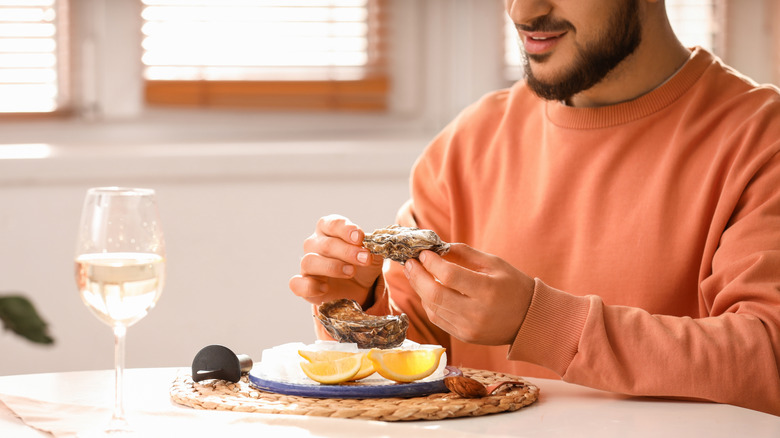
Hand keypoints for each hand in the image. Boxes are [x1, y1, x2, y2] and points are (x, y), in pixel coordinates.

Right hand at [289, 215, 383, 305]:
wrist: (361, 288)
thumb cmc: (363, 264)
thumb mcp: (372, 253)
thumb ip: (372, 247)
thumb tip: (373, 244)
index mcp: (329, 230)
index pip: (332, 224)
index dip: (345, 229)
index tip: (360, 238)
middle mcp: (315, 244)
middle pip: (325, 244)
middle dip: (347, 251)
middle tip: (364, 259)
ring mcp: (308, 265)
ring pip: (310, 261)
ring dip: (332, 266)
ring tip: (351, 271)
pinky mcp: (304, 285)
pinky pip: (297, 284)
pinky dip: (310, 286)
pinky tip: (325, 288)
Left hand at [403, 243, 535, 345]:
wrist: (529, 320)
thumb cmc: (513, 286)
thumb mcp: (494, 263)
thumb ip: (465, 253)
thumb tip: (437, 247)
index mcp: (487, 291)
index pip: (449, 276)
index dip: (431, 263)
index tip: (423, 253)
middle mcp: (476, 313)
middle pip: (435, 294)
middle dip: (417, 276)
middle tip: (409, 263)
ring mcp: (469, 328)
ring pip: (432, 308)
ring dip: (419, 289)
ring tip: (414, 274)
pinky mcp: (464, 337)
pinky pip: (438, 319)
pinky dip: (428, 304)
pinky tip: (426, 291)